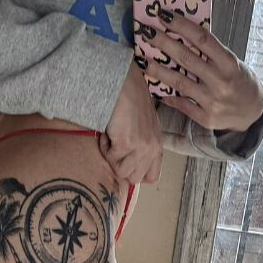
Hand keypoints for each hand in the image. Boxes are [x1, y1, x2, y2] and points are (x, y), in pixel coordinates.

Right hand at [99, 61, 162, 184]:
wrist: (123, 84)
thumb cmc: (129, 101)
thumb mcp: (142, 128)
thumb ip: (140, 147)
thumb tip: (125, 168)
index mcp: (158, 146)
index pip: (152, 177)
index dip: (135, 173)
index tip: (125, 160)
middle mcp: (153, 148)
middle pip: (133, 179)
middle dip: (120, 165)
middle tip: (116, 146)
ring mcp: (142, 147)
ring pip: (121, 172)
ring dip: (111, 156)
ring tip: (112, 137)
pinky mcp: (128, 143)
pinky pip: (110, 157)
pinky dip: (104, 146)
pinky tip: (108, 131)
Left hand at [134, 10, 262, 133]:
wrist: (251, 112)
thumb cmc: (238, 81)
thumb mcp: (231, 62)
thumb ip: (211, 52)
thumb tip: (182, 32)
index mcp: (229, 63)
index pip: (202, 39)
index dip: (182, 25)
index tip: (164, 15)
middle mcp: (221, 81)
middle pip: (186, 58)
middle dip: (163, 43)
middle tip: (146, 32)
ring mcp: (212, 102)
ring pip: (179, 82)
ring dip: (158, 70)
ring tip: (142, 60)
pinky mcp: (205, 118)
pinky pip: (182, 104)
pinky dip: (168, 95)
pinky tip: (154, 86)